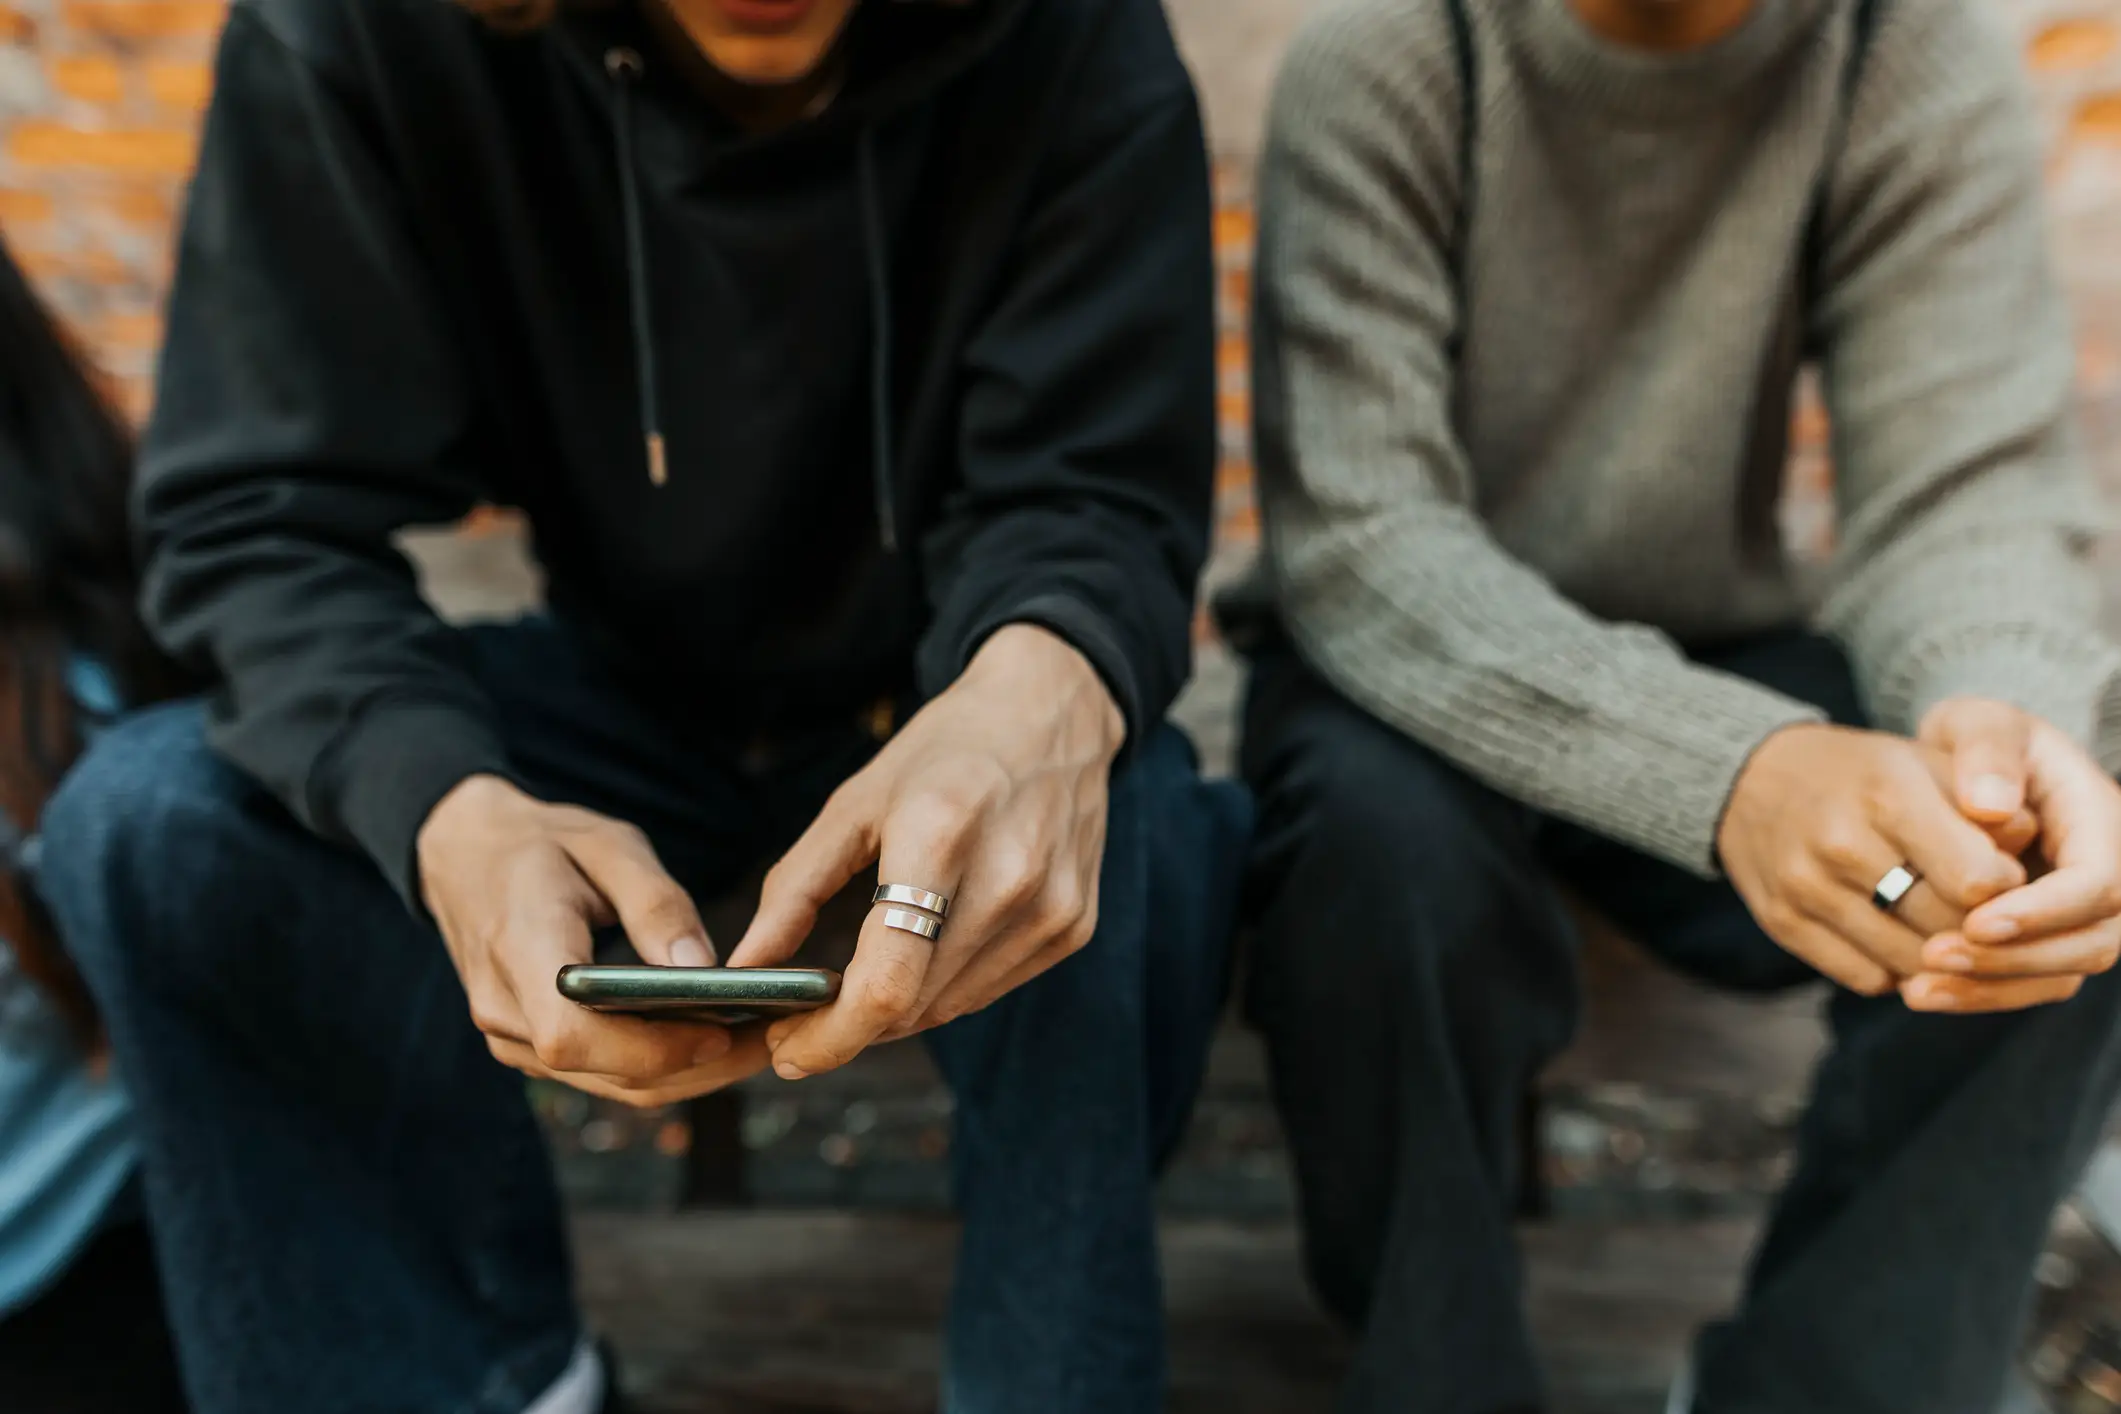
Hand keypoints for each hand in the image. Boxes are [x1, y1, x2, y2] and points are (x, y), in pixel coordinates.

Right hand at [417, 775, 769, 1106]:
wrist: (462, 853)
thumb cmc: (542, 843)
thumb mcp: (607, 846)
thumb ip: (656, 905)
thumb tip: (704, 967)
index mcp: (519, 949)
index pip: (574, 1034)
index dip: (650, 1048)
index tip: (720, 1031)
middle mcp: (504, 1008)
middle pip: (605, 1073)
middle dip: (696, 1067)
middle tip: (770, 1039)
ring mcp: (508, 1036)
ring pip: (608, 1085)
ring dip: (685, 1074)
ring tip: (753, 1041)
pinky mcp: (525, 1045)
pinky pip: (597, 1075)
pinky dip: (656, 1066)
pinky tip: (706, 1037)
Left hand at [727, 625, 1123, 1078]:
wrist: (1053, 714)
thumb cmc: (946, 750)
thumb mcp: (855, 802)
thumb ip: (794, 888)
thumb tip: (746, 966)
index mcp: (941, 835)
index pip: (887, 979)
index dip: (830, 1034)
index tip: (786, 1050)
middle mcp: (1008, 879)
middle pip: (914, 1004)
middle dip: (848, 1028)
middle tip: (803, 1021)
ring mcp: (1050, 908)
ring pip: (949, 1007)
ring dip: (894, 1013)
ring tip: (855, 989)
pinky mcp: (1073, 926)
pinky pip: (988, 988)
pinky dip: (942, 990)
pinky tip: (919, 959)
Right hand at [1718, 723, 2024, 995]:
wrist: (1751, 779)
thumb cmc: (1862, 774)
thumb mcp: (1926, 764)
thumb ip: (1988, 807)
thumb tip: (2025, 855)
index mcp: (1888, 793)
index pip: (1976, 881)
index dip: (2004, 891)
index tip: (1999, 879)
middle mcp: (1841, 842)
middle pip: (1946, 927)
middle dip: (1976, 929)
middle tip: (1977, 913)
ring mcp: (1805, 886)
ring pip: (1908, 963)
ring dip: (1937, 957)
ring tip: (1940, 928)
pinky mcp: (1781, 921)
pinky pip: (1865, 979)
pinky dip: (1892, 969)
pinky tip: (1894, 937)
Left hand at [1916, 716, 2120, 1006]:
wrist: (1973, 774)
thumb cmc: (1980, 744)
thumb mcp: (1982, 724)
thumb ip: (1988, 750)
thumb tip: (1991, 806)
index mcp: (2104, 821)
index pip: (2098, 883)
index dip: (2043, 911)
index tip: (1977, 920)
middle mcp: (2108, 876)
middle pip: (2090, 942)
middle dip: (2014, 959)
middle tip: (1935, 955)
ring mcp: (2082, 916)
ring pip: (2060, 974)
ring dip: (1991, 988)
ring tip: (1917, 987)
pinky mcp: (2047, 942)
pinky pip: (2028, 983)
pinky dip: (1979, 994)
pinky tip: (1918, 992)